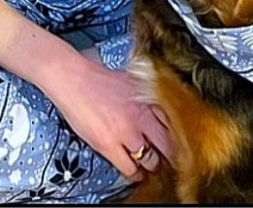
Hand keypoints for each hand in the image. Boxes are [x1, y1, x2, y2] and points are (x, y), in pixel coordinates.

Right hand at [48, 56, 170, 179]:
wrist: (71, 78)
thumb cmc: (96, 78)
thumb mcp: (130, 81)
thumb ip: (146, 96)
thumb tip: (161, 108)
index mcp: (147, 98)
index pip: (174, 124)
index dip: (178, 137)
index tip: (180, 143)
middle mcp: (140, 115)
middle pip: (167, 145)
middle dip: (170, 155)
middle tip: (169, 160)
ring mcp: (125, 132)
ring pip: (150, 160)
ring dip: (151, 164)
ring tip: (150, 164)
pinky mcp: (109, 145)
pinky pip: (129, 169)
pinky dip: (134, 173)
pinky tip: (135, 171)